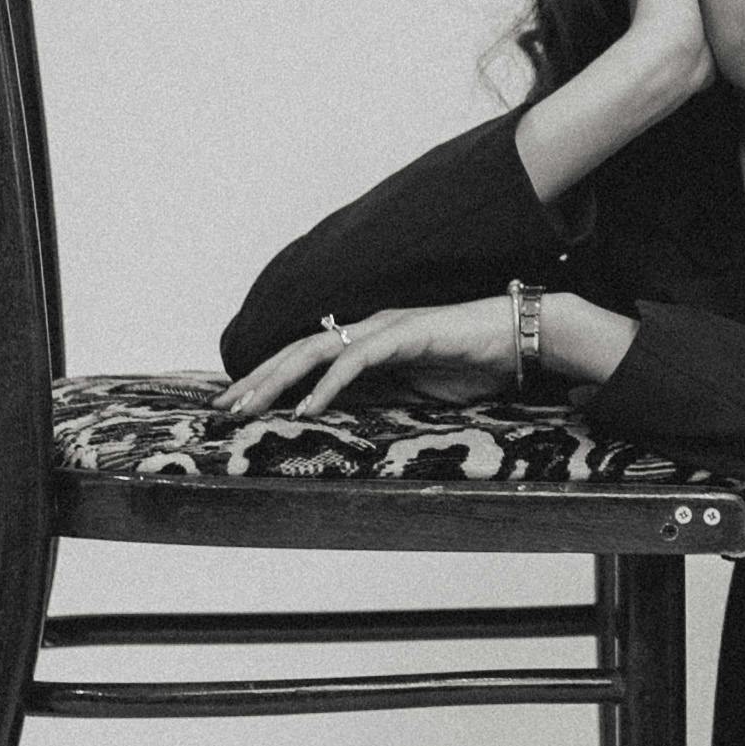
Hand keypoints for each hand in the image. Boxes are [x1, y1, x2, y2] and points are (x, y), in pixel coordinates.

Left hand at [213, 296, 520, 422]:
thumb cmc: (475, 365)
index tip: (242, 405)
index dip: (271, 379)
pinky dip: (328, 385)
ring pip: (315, 351)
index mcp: (368, 341)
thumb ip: (379, 397)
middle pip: (298, 352)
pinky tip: (308, 407)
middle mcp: (368, 329)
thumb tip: (341, 416)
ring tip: (250, 406)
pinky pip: (356, 361)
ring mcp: (384, 329)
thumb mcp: (416, 393)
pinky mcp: (403, 335)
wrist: (519, 341)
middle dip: (259, 378)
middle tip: (225, 407)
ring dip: (279, 380)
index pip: (307, 358)